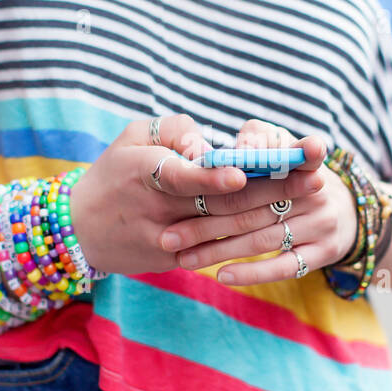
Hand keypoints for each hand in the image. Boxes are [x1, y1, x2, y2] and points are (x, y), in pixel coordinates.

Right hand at [66, 113, 323, 277]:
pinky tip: (287, 223)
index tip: (243, 173)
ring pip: (226, 228)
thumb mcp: (132, 137)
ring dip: (272, 213)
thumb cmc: (113, 173)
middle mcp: (157, 210)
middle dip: (271, 189)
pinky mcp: (174, 260)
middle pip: (220, 203)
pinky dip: (252, 237)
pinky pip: (217, 249)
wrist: (78, 230)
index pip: (183, 177)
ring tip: (310, 195)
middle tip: (313, 176)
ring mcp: (167, 239)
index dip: (213, 176)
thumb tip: (207, 144)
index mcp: (144, 174)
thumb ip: (172, 130)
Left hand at [160, 118, 358, 285]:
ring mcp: (321, 224)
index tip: (218, 173)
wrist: (345, 210)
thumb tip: (236, 145)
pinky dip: (251, 273)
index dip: (257, 163)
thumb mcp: (286, 149)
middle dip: (206, 223)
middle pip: (250, 208)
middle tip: (168, 236)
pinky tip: (221, 276)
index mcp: (303, 162)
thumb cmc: (295, 176)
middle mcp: (315, 192)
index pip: (281, 160)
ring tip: (183, 259)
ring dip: (218, 251)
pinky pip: (283, 266)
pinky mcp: (323, 252)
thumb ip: (260, 138)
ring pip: (260, 240)